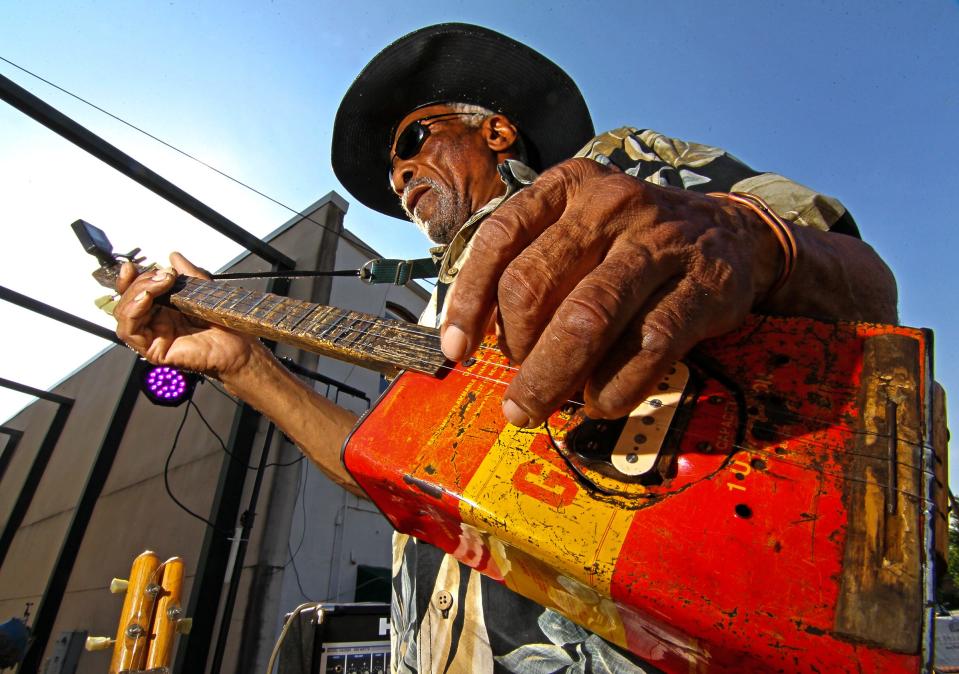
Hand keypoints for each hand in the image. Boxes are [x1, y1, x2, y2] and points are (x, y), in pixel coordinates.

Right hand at [114, 252, 263, 378]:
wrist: (239, 343)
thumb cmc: (224, 323)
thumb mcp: (201, 290)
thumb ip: (186, 273)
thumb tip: (173, 256)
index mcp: (162, 311)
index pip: (133, 294)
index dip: (129, 280)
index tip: (132, 266)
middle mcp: (154, 324)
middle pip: (126, 301)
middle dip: (139, 282)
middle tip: (163, 274)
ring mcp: (153, 338)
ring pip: (124, 314)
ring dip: (136, 293)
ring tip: (159, 283)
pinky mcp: (154, 350)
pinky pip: (130, 331)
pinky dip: (133, 310)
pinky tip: (147, 297)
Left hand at [440, 158, 779, 425]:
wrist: (735, 235)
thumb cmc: (635, 243)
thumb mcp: (581, 228)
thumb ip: (534, 265)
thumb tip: (481, 338)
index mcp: (568, 187)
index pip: (499, 238)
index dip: (469, 299)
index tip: (457, 348)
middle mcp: (609, 205)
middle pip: (534, 285)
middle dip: (514, 349)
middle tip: (516, 384)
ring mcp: (658, 243)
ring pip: (586, 317)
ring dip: (551, 377)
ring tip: (535, 407)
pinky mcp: (702, 287)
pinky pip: (646, 347)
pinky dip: (614, 387)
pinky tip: (600, 402)